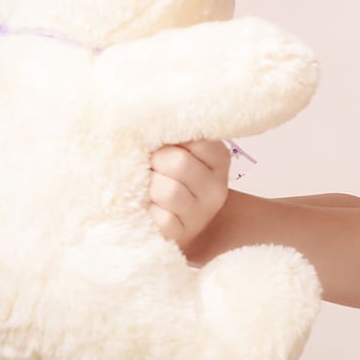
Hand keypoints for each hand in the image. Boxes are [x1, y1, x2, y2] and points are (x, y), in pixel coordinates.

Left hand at [147, 139, 231, 256]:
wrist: (178, 222)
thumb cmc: (172, 178)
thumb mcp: (181, 152)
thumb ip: (171, 136)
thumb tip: (142, 125)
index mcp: (218, 159)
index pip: (195, 138)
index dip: (170, 138)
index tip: (163, 144)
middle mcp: (216, 186)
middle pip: (178, 162)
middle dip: (156, 161)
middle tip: (151, 166)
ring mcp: (201, 213)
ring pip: (168, 191)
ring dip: (150, 188)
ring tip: (148, 189)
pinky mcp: (181, 234)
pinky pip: (161, 218)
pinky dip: (148, 211)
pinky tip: (149, 209)